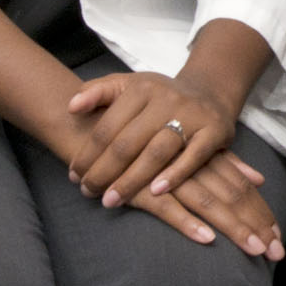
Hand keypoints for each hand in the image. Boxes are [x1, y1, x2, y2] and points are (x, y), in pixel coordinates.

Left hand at [66, 69, 234, 210]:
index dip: (87, 153)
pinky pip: (193, 157)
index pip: (108, 126)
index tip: (74, 175)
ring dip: (131, 180)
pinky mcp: (214, 131)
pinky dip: (175, 175)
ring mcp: (192, 115)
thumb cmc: (159, 96)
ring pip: (157, 152)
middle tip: (87, 192)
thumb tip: (71, 106)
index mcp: (141, 88)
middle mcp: (167, 99)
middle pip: (128, 142)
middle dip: (103, 171)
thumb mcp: (128, 85)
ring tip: (111, 200)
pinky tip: (155, 192)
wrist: (210, 91)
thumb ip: (97, 91)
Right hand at [146, 145, 284, 259]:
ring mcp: (168, 178)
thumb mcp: (191, 149)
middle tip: (278, 254)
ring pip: (209, 203)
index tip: (280, 239)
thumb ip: (225, 162)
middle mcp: (193, 166)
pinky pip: (168, 208)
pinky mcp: (142, 189)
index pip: (242, 188)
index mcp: (206, 158)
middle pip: (233, 198)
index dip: (262, 213)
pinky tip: (207, 239)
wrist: (98, 130)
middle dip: (257, 226)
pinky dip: (188, 222)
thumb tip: (259, 178)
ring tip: (254, 250)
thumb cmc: (150, 141)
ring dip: (234, 227)